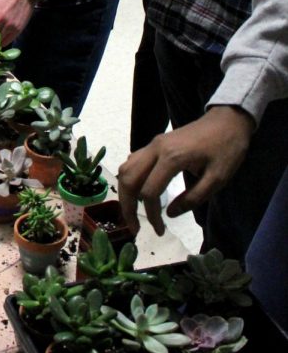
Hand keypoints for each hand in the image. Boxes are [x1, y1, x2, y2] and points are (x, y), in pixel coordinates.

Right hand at [118, 106, 254, 235]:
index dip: (152, 215)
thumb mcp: (218, 179)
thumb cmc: (227, 149)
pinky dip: (129, 179)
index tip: (160, 232)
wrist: (227, 120)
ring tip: (132, 211)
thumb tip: (169, 214)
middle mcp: (154, 150)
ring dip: (124, 193)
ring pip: (125, 169)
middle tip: (134, 227)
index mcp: (171, 158)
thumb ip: (193, 198)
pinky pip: (132, 162)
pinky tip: (138, 191)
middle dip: (127, 207)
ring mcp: (152, 145)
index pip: (149, 192)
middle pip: (128, 180)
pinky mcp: (154, 144)